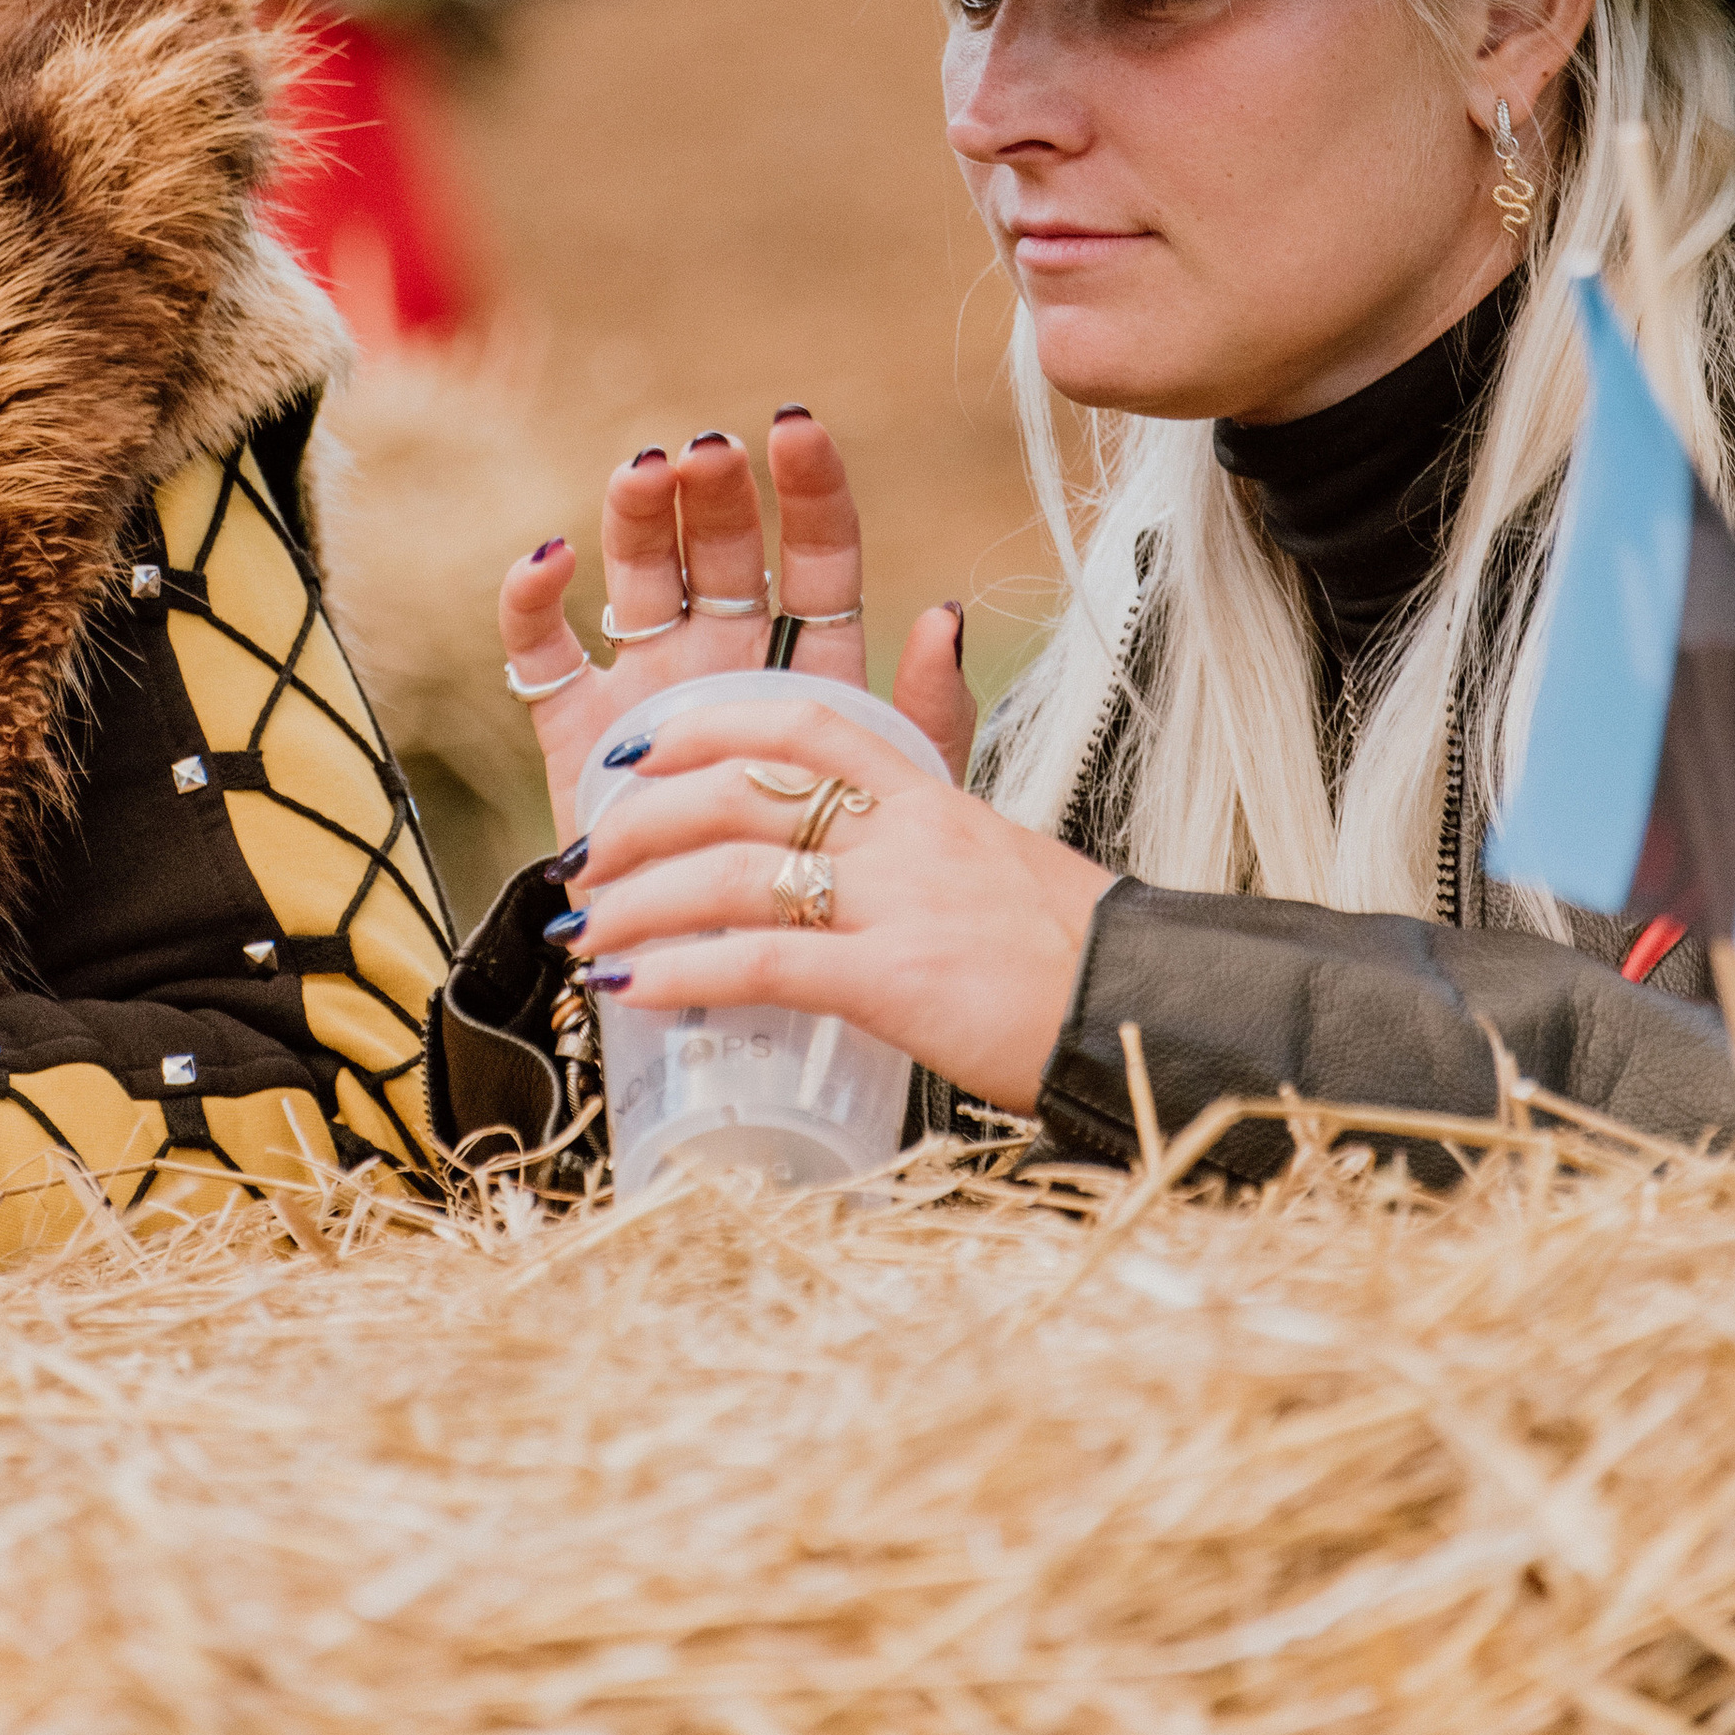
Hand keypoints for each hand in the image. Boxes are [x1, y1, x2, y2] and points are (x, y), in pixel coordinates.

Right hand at [495, 410, 975, 867]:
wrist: (726, 1002)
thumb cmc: (824, 891)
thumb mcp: (895, 799)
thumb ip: (925, 713)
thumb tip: (946, 613)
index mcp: (808, 668)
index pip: (816, 561)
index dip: (809, 495)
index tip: (799, 430)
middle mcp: (726, 661)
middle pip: (721, 554)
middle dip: (718, 495)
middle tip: (712, 450)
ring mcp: (648, 692)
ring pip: (638, 579)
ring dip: (637, 519)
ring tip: (644, 471)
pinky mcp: (579, 737)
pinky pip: (545, 656)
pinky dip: (535, 604)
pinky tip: (551, 558)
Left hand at [552, 685, 1114, 1116]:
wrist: (1147, 1011)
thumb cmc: (1069, 950)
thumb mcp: (995, 853)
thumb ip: (934, 812)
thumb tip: (901, 757)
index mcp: (926, 797)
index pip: (800, 723)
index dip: (704, 728)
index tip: (638, 753)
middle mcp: (904, 832)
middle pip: (743, 790)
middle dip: (643, 819)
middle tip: (588, 857)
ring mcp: (898, 902)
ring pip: (734, 872)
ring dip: (640, 900)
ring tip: (587, 933)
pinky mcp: (895, 980)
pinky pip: (762, 963)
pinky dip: (683, 972)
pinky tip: (634, 990)